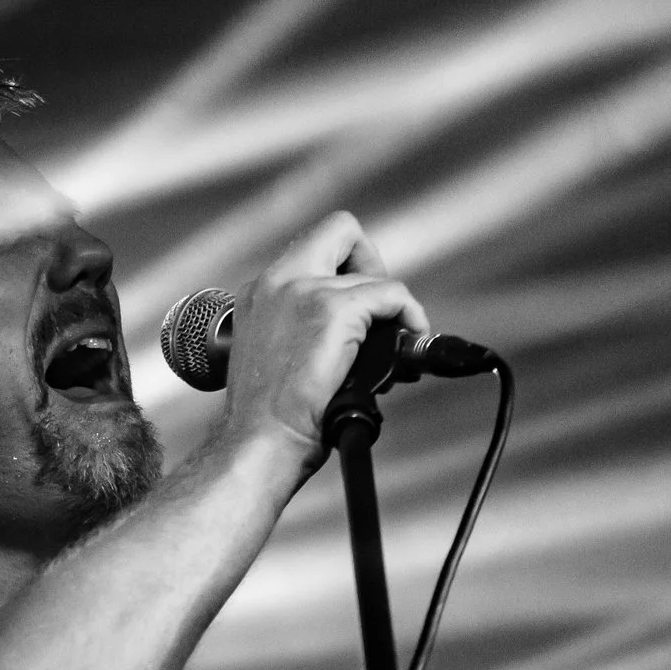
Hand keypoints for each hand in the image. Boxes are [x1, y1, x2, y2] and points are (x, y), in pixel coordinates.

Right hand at [222, 212, 429, 463]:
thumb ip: (301, 327)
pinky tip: (407, 348)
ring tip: (393, 347)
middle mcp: (277, 280)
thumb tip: (356, 327)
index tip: (356, 307)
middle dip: (372, 264)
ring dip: (392, 309)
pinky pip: (393, 296)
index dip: (343, 268)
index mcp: (260, 291)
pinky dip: (410, 317)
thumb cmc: (268, 418)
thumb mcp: (273, 355)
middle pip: (340, 229)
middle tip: (380, 312)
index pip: (311, 247)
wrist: (261, 441)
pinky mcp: (334, 310)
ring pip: (374, 274)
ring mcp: (305, 291)